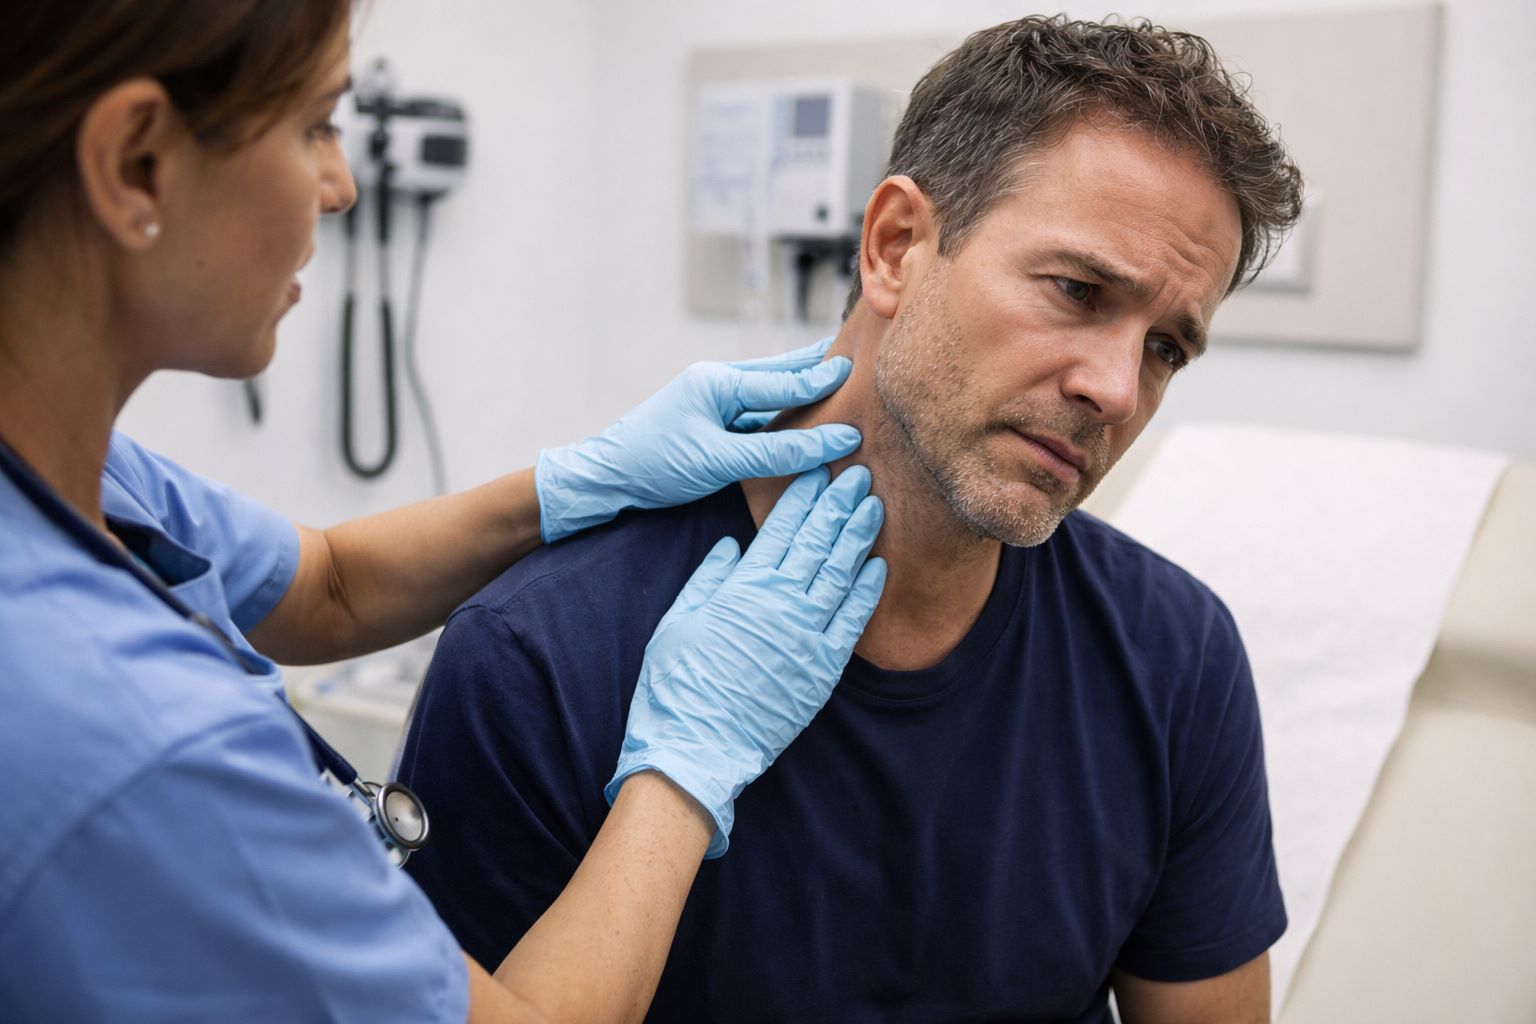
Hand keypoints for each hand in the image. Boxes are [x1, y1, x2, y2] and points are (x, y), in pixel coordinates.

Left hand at [536, 338, 856, 541]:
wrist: (604, 478)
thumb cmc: (654, 464)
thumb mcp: (719, 460)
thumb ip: (777, 451)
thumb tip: (834, 442)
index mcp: (718, 381)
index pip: (784, 380)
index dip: (824, 382)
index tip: (861, 375)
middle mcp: (718, 383)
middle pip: (780, 374)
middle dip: (816, 369)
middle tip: (857, 358)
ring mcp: (713, 402)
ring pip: (769, 395)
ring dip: (801, 392)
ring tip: (839, 383)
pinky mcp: (711, 424)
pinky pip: (757, 416)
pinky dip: (782, 417)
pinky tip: (802, 420)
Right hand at [606, 465, 886, 856]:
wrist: (697, 746)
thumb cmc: (677, 685)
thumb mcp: (679, 621)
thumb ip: (708, 578)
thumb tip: (732, 546)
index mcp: (744, 587)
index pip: (782, 528)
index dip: (803, 496)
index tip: (819, 470)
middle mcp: (781, 603)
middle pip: (818, 541)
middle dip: (839, 504)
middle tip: (859, 474)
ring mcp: (807, 635)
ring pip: (841, 572)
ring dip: (859, 536)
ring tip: (874, 506)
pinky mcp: (823, 668)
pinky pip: (853, 620)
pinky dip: (867, 590)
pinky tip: (878, 564)